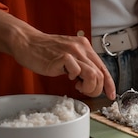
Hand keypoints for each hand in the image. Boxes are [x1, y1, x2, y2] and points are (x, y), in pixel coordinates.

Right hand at [0, 8, 116, 98]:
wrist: (27, 42)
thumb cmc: (45, 51)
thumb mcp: (68, 55)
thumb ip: (81, 65)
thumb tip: (92, 81)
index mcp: (85, 47)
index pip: (103, 67)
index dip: (109, 83)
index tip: (111, 95)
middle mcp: (81, 47)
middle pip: (100, 73)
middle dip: (96, 89)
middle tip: (84, 91)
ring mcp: (72, 52)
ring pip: (92, 74)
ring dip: (88, 86)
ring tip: (78, 87)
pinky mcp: (62, 57)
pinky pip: (76, 71)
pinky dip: (74, 78)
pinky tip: (67, 78)